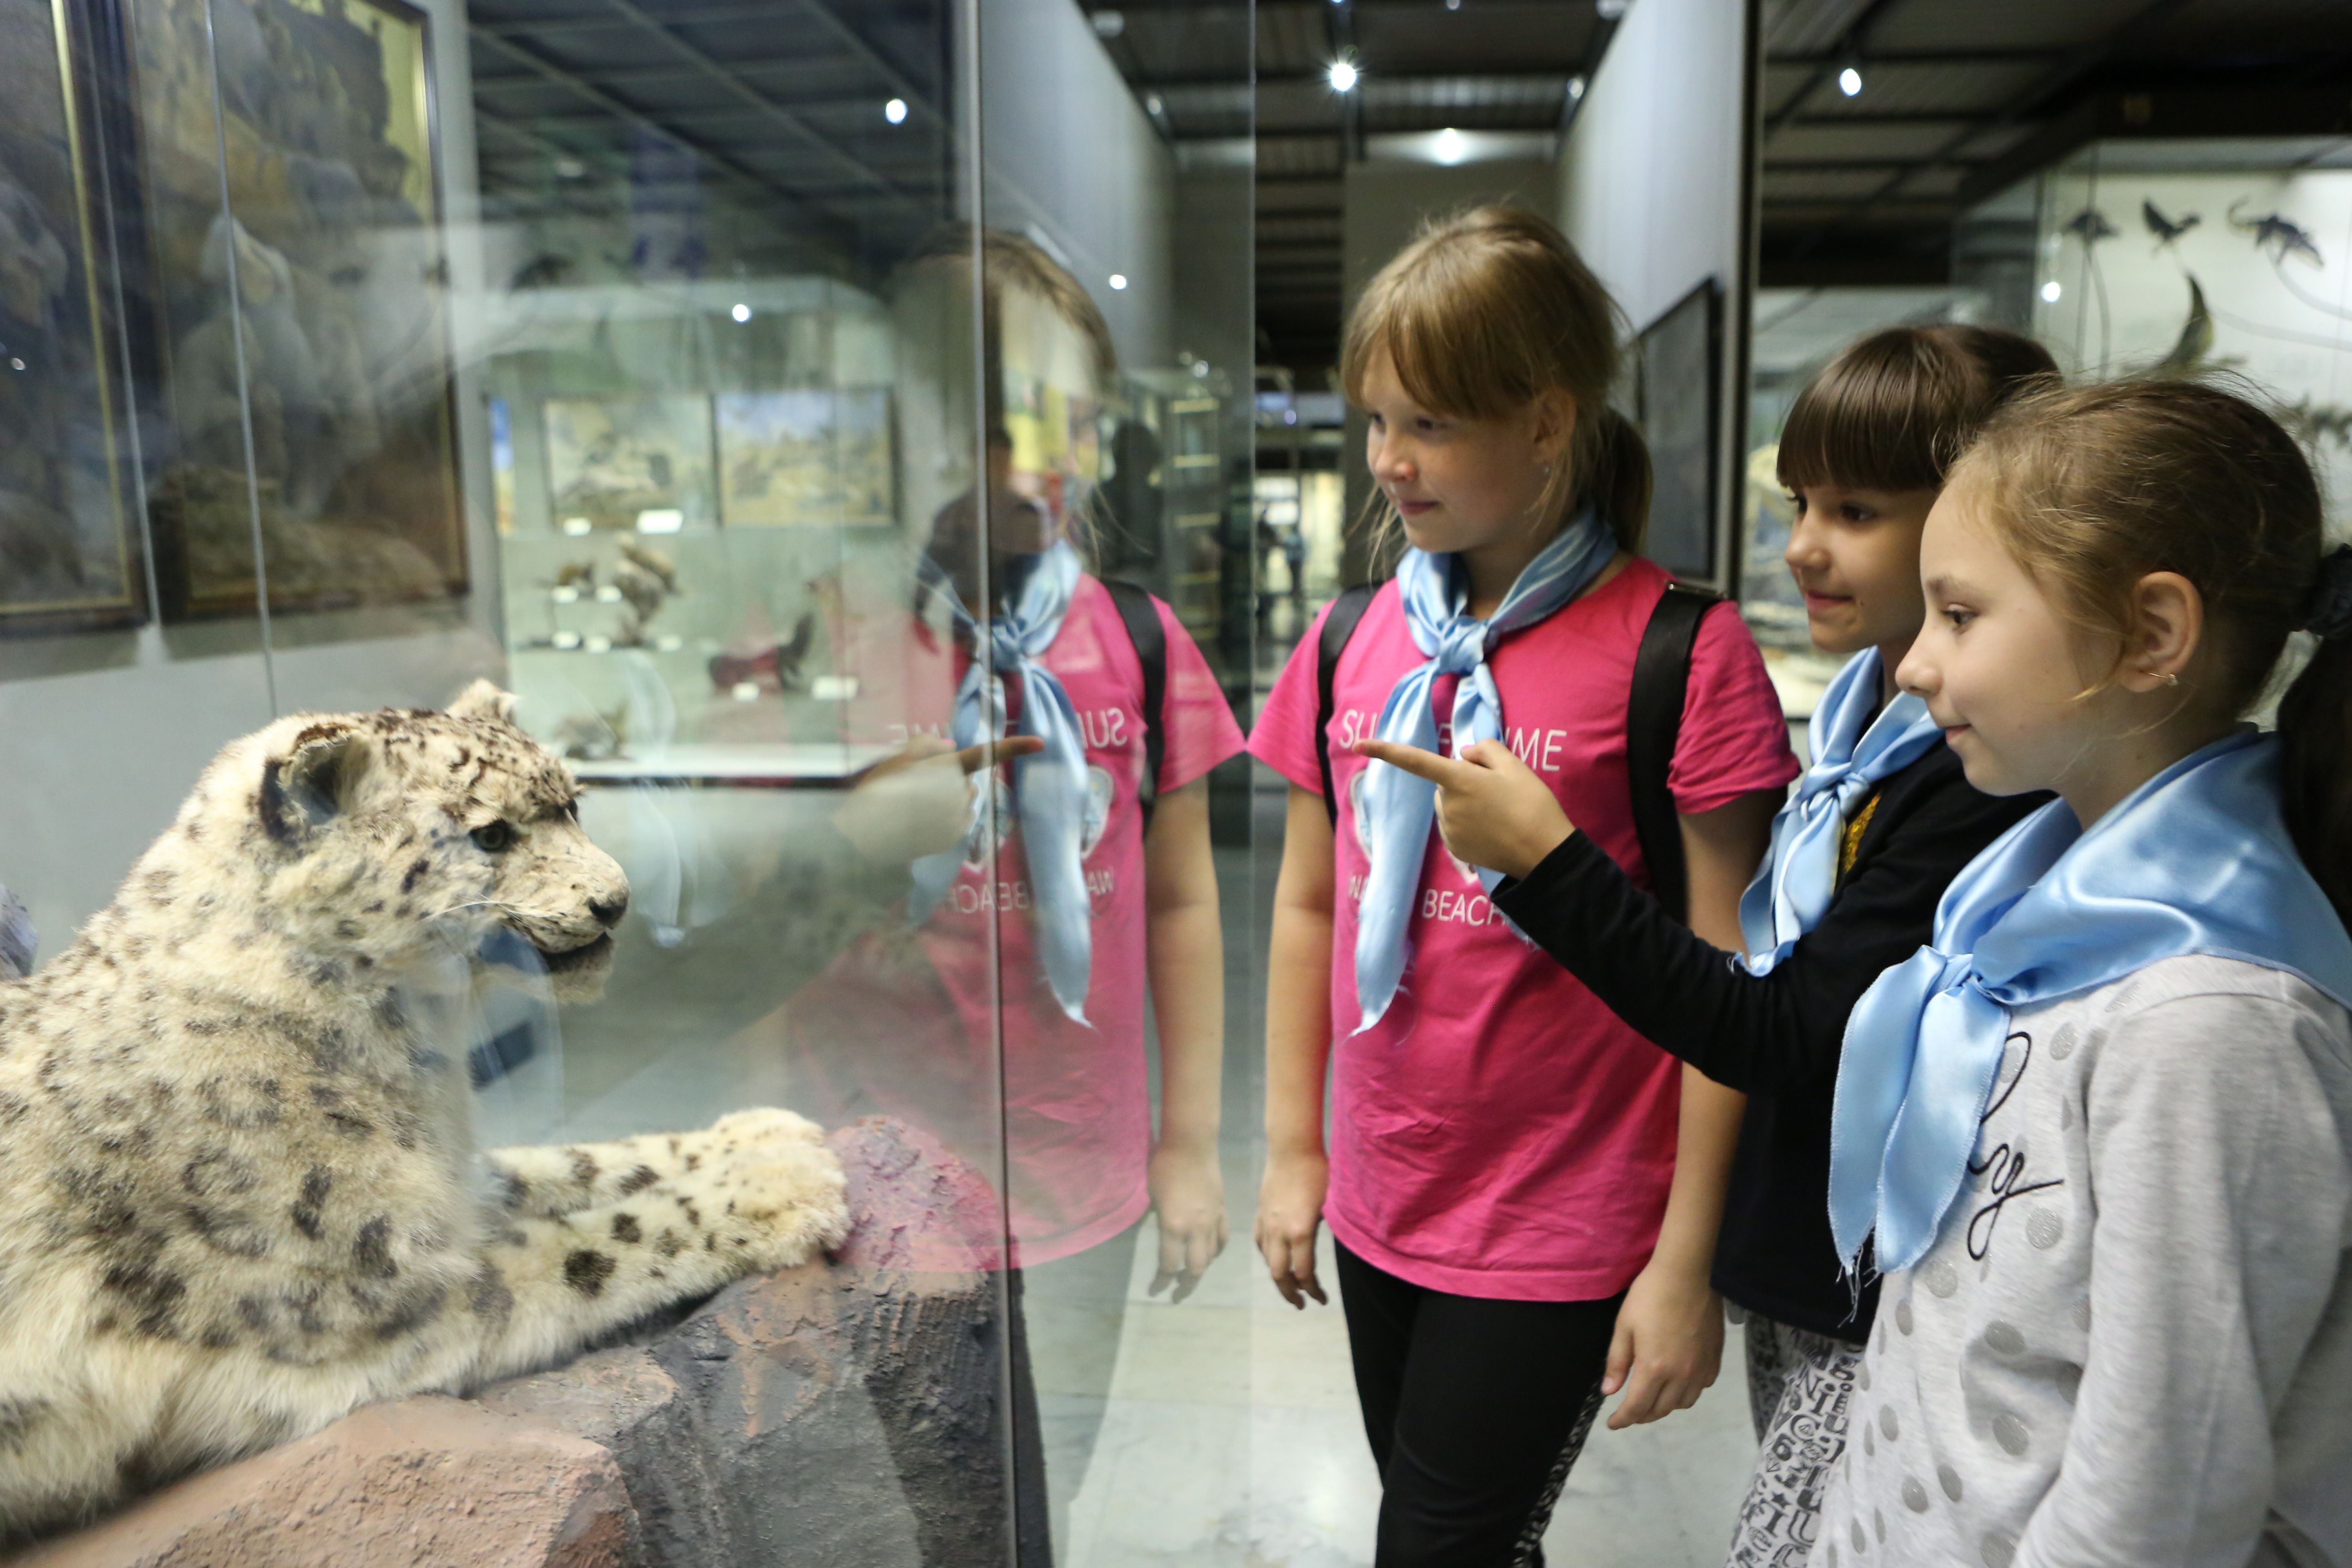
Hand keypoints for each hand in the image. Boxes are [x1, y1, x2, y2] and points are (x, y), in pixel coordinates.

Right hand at [832, 734, 1043, 861]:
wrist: (868, 835)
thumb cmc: (880, 791)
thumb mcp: (898, 758)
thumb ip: (928, 745)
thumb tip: (951, 747)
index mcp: (948, 769)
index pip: (986, 754)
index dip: (1015, 747)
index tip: (1041, 743)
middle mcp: (960, 793)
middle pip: (964, 781)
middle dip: (948, 781)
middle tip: (915, 787)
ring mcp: (959, 817)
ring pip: (962, 801)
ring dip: (946, 800)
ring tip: (914, 806)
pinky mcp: (954, 836)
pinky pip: (957, 821)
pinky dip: (944, 819)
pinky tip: (920, 822)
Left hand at [1146, 1143, 1229, 1302]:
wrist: (1191, 1145)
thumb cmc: (1163, 1166)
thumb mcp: (1152, 1198)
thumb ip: (1159, 1221)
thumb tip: (1161, 1236)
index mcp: (1173, 1226)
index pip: (1168, 1264)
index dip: (1161, 1282)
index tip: (1155, 1291)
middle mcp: (1195, 1229)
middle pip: (1195, 1268)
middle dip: (1185, 1285)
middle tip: (1177, 1293)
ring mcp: (1212, 1220)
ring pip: (1211, 1255)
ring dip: (1201, 1268)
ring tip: (1191, 1274)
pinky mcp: (1222, 1210)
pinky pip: (1222, 1238)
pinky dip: (1216, 1250)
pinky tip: (1210, 1253)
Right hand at [1254, 1147, 1329, 1307]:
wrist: (1291, 1148)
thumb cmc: (1318, 1172)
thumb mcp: (1332, 1204)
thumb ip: (1333, 1230)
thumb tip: (1344, 1248)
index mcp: (1300, 1231)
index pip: (1304, 1273)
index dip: (1313, 1291)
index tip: (1322, 1299)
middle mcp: (1279, 1232)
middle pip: (1279, 1275)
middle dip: (1290, 1294)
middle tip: (1302, 1304)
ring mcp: (1266, 1223)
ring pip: (1268, 1260)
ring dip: (1279, 1277)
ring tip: (1291, 1285)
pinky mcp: (1259, 1214)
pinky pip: (1259, 1243)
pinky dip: (1268, 1257)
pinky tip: (1276, 1259)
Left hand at [1349, 737, 1575, 880]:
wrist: (1544, 853)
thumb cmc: (1532, 804)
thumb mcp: (1514, 765)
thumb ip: (1485, 750)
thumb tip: (1463, 754)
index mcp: (1458, 780)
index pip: (1415, 760)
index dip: (1385, 750)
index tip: (1358, 742)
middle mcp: (1446, 805)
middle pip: (1445, 783)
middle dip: (1464, 782)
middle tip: (1498, 790)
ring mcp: (1449, 829)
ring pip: (1450, 805)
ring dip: (1466, 803)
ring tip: (1500, 812)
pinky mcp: (1455, 848)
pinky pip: (1454, 826)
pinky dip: (1469, 824)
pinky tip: (1493, 829)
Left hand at [1600, 1256, 1723, 1428]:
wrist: (1689, 1274)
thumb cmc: (1650, 1296)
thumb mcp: (1624, 1326)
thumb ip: (1617, 1362)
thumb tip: (1609, 1392)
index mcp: (1654, 1368)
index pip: (1636, 1407)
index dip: (1622, 1420)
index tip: (1612, 1424)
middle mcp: (1680, 1375)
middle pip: (1660, 1410)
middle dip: (1642, 1415)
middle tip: (1629, 1411)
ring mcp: (1701, 1368)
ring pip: (1683, 1403)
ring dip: (1665, 1407)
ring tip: (1652, 1399)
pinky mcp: (1714, 1359)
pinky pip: (1701, 1387)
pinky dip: (1687, 1392)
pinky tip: (1678, 1383)